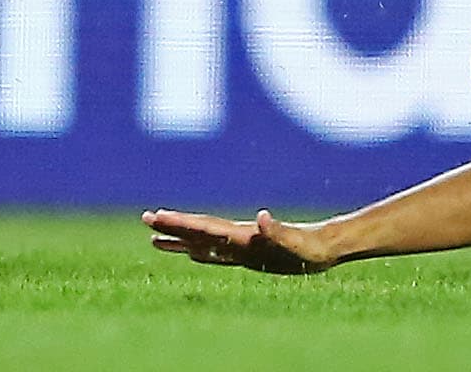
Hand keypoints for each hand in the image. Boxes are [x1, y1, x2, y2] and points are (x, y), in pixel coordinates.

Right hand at [143, 209, 338, 275]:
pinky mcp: (249, 254)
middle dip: (171, 225)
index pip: (204, 227)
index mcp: (242, 235)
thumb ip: (276, 230)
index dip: (180, 223)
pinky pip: (217, 254)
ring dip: (179, 239)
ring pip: (203, 241)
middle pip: (198, 229)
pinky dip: (199, 252)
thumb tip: (262, 216)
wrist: (325, 246)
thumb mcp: (294, 242)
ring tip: (155, 238)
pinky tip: (190, 254)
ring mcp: (242, 245)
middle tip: (145, 218)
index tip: (156, 216)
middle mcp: (238, 237)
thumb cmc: (310, 247)